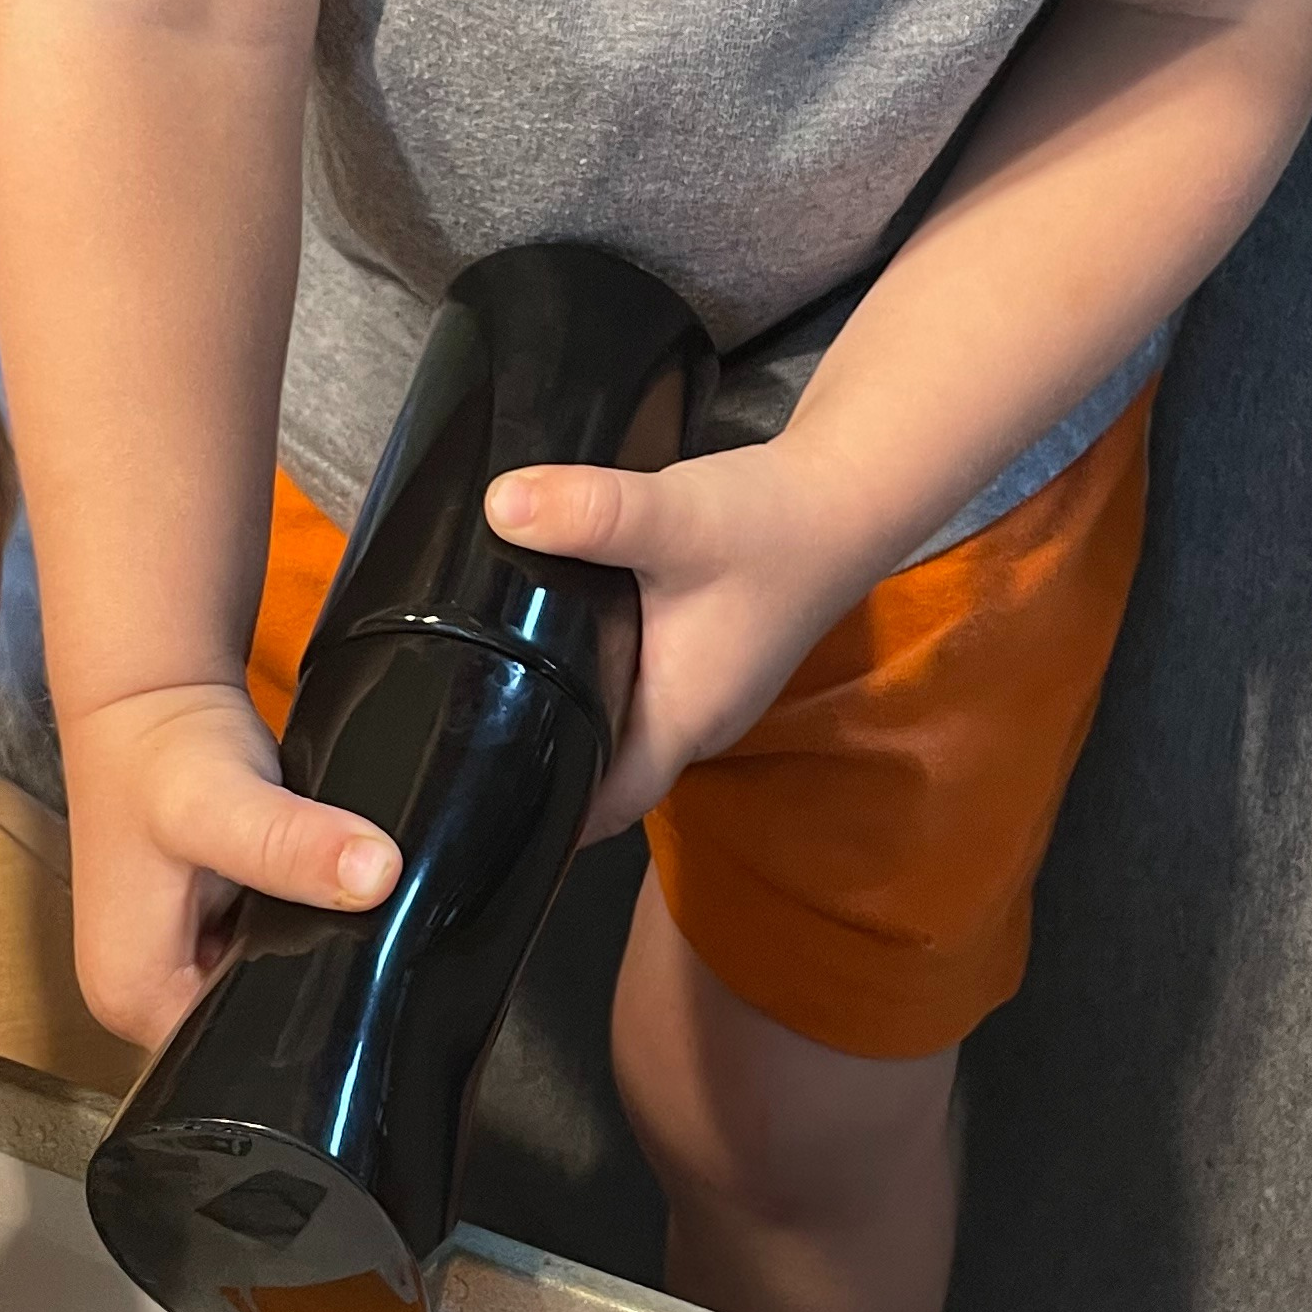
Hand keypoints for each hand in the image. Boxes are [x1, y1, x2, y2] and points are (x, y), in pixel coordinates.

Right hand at [59, 676, 401, 1052]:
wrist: (150, 692)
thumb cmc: (157, 752)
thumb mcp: (224, 804)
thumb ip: (291, 845)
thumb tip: (373, 874)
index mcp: (131, 998)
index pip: (229, 1067)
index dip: (298, 1028)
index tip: (345, 981)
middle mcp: (144, 994)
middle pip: (249, 1033)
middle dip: (305, 992)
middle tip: (349, 939)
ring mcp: (175, 964)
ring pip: (264, 993)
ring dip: (304, 960)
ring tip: (333, 918)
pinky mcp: (205, 932)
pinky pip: (267, 956)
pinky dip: (297, 930)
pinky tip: (317, 903)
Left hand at [485, 439, 866, 833]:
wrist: (847, 492)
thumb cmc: (772, 523)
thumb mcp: (674, 515)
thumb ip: (590, 512)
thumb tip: (501, 507)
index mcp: (683, 720)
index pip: (602, 808)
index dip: (544, 819)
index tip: (479, 811)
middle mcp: (698, 722)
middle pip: (609, 776)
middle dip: (547, 768)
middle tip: (464, 747)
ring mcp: (710, 693)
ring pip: (626, 733)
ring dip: (576, 722)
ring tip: (492, 699)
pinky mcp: (711, 659)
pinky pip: (644, 695)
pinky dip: (603, 684)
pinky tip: (559, 647)